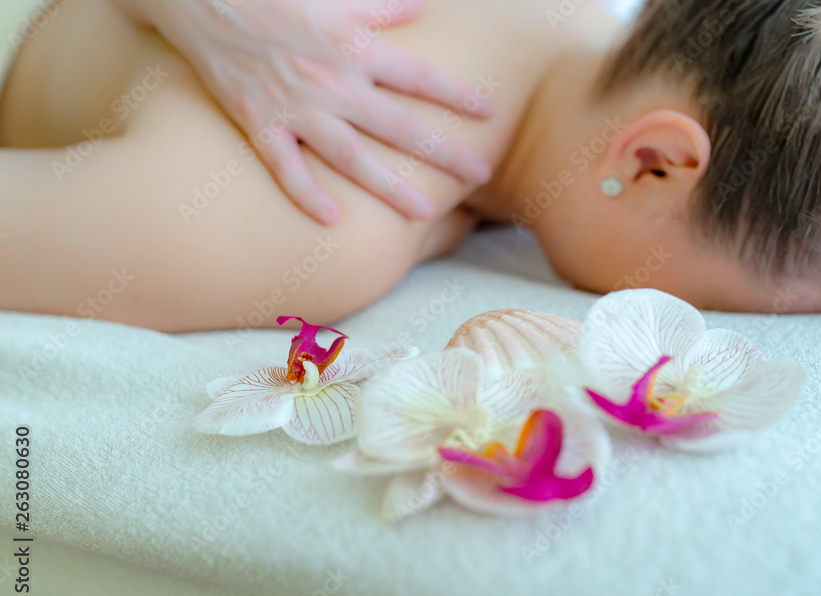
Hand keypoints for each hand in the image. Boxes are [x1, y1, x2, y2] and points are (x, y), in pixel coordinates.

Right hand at [115, 0, 493, 223]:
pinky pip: (285, 166)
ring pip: (350, 155)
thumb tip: (419, 6)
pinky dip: (306, 192)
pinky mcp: (259, 123)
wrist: (202, 0)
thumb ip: (380, 6)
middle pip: (397, 125)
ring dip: (388, 186)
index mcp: (353, 47)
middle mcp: (331, 81)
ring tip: (424, 212)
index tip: (488, 114)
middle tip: (480, 175)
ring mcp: (295, 106)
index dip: (455, 95)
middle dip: (443, 152)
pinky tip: (334, 219)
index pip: (417, 76)